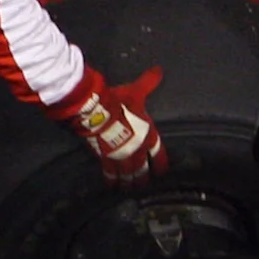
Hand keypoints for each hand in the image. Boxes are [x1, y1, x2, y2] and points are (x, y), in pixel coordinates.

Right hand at [64, 65, 165, 183]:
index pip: (158, 152)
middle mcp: (136, 148)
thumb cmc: (119, 102)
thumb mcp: (136, 91)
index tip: (161, 171)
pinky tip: (111, 186)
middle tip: (144, 185)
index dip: (160, 162)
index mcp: (147, 134)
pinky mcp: (104, 157)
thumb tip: (159, 70)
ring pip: (128, 173)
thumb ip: (148, 82)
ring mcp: (120, 155)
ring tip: (129, 189)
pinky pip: (110, 172)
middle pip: (143, 168)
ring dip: (129, 182)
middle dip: (144, 177)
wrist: (97, 111)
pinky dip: (111, 180)